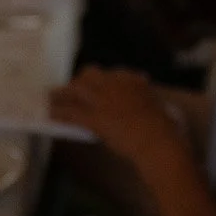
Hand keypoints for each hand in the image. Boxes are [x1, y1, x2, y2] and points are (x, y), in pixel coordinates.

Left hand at [49, 68, 184, 171]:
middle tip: (70, 90)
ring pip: (75, 90)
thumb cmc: (166, 129)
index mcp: (131, 80)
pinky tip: (50, 116)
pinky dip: (59, 114)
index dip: (99, 81)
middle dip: (78, 82)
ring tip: (50, 98)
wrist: (159, 142)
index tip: (93, 84)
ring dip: (61, 94)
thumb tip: (144, 100)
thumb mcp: (159, 106)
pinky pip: (71, 113)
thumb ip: (146, 99)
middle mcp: (114, 84)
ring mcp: (103, 100)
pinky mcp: (95, 118)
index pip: (109, 73)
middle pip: (88, 75)